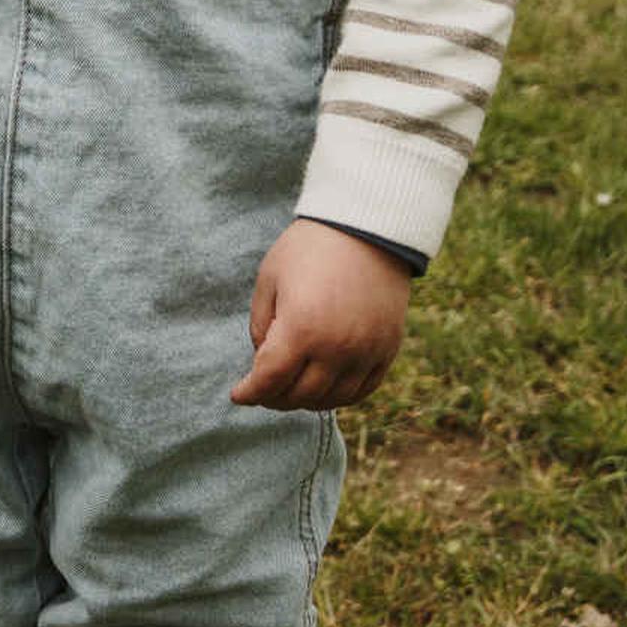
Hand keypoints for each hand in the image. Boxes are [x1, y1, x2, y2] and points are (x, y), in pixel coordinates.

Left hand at [229, 219, 408, 411]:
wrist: (367, 226)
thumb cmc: (310, 247)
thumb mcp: (270, 279)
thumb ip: (260, 325)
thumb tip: (263, 362)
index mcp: (301, 328)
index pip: (270, 380)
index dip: (250, 392)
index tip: (239, 394)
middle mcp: (336, 347)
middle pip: (300, 395)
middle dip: (275, 398)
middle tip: (263, 391)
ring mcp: (366, 351)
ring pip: (333, 399)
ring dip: (307, 401)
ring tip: (292, 389)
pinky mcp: (387, 348)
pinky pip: (363, 389)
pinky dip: (341, 395)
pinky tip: (325, 387)